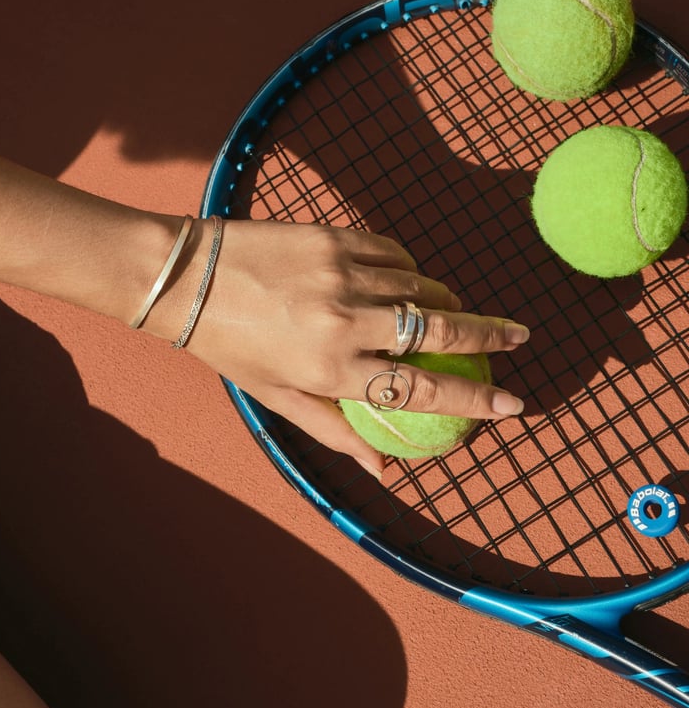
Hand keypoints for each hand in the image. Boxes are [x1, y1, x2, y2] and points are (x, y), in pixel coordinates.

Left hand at [155, 220, 529, 476]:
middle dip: (489, 336)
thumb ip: (333, 430)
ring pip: (421, 288)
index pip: (419, 392)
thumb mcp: (275, 398)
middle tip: (520, 335)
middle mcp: (344, 323)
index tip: (512, 405)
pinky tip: (403, 280)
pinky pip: (394, 255)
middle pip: (438, 331)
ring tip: (451, 312)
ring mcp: (342, 275)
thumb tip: (382, 469)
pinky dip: (409, 270)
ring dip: (444, 302)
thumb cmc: (229, 346)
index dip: (474, 402)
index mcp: (330, 371)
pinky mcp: (335, 238)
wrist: (187, 276)